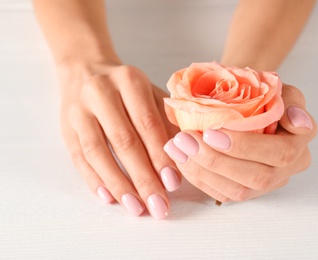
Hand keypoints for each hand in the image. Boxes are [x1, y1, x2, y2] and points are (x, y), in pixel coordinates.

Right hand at [59, 63, 179, 218]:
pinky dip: (94, 180)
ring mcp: (79, 110)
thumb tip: (183, 157)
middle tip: (158, 204)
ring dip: (118, 184)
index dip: (160, 155)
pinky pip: (78, 157)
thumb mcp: (151, 94)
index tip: (173, 183)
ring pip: (98, 152)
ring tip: (135, 207)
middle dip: (143, 177)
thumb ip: (168, 120)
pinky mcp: (65, 127)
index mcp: (129, 80)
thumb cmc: (126, 88)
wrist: (85, 70)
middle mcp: (101, 92)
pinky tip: (108, 197)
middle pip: (124, 141)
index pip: (147, 124)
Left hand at [163, 84, 316, 201]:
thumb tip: (298, 121)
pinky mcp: (245, 191)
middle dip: (216, 160)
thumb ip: (291, 101)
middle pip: (256, 177)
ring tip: (177, 148)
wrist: (251, 105)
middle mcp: (286, 170)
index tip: (212, 131)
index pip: (280, 153)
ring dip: (203, 170)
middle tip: (186, 139)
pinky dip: (198, 177)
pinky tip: (181, 159)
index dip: (246, 146)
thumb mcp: (280, 89)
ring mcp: (266, 185)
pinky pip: (221, 194)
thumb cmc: (263, 95)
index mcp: (299, 144)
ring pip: (237, 190)